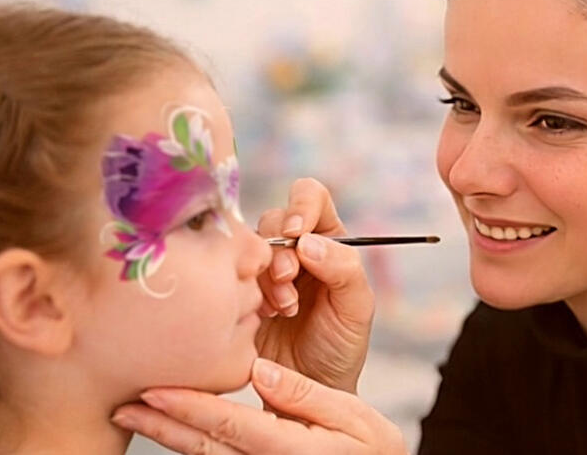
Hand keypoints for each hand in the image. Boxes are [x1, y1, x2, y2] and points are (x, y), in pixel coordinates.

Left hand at [113, 358, 407, 454]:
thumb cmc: (372, 449)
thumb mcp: (353, 416)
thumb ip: (306, 395)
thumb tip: (260, 370)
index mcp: (290, 448)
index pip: (227, 424)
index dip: (188, 406)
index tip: (154, 388)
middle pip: (204, 446)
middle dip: (161, 424)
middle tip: (123, 404)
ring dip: (167, 436)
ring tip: (134, 413)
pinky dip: (191, 447)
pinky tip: (173, 431)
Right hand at [255, 178, 374, 392]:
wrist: (309, 390)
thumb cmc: (339, 346)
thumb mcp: (356, 308)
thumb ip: (344, 269)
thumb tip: (309, 242)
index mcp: (329, 240)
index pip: (311, 197)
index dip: (301, 207)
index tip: (297, 235)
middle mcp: (295, 247)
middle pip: (274, 218)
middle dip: (280, 251)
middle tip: (288, 284)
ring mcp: (264, 268)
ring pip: (249, 245)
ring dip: (265, 275)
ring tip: (282, 308)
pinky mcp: (239, 289)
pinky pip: (230, 272)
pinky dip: (246, 291)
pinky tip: (263, 316)